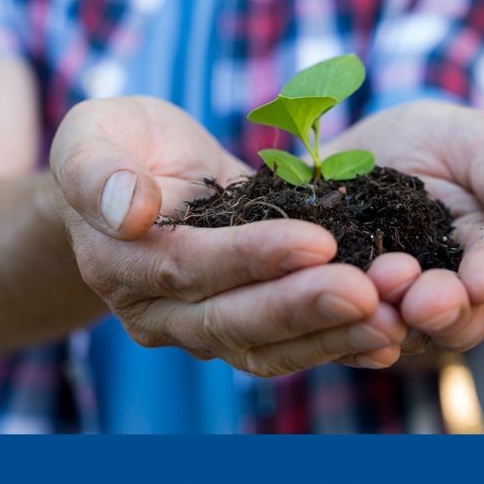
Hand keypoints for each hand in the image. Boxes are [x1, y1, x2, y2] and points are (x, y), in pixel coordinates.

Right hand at [51, 97, 411, 374]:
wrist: (134, 176)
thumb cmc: (115, 145)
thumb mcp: (92, 136)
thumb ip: (97, 170)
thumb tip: (129, 209)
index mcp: (120, 263)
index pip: (191, 267)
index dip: (252, 257)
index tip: (317, 241)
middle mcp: (158, 312)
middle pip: (234, 320)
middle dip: (305, 307)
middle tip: (370, 293)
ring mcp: (201, 327)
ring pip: (267, 347)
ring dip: (331, 336)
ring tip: (391, 320)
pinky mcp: (244, 327)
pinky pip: (291, 347)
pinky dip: (339, 344)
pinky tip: (390, 338)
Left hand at [334, 101, 483, 352]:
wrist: (353, 145)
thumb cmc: (430, 137)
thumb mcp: (474, 140)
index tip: (483, 283)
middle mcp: (447, 287)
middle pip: (457, 319)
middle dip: (443, 311)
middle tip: (421, 299)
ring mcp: (395, 304)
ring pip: (402, 332)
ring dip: (391, 320)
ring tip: (375, 291)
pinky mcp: (343, 308)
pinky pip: (344, 334)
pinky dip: (342, 329)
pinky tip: (334, 311)